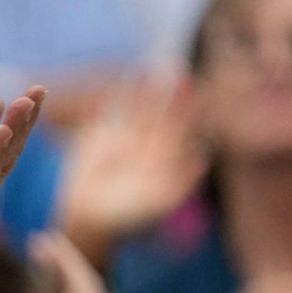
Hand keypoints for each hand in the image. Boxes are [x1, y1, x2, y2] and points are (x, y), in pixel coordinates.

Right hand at [57, 80, 205, 267]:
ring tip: (151, 71)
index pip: (180, 131)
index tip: (197, 93)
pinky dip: (111, 102)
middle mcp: (145, 149)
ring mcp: (122, 144)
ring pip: (138, 113)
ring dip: (145, 94)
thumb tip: (203, 161)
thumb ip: (181, 184)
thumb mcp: (160, 205)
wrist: (88, 221)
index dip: (188, 112)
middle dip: (171, 98)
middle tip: (181, 75)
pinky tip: (120, 85)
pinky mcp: (97, 143)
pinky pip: (106, 117)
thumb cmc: (127, 219)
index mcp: (164, 162)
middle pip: (162, 117)